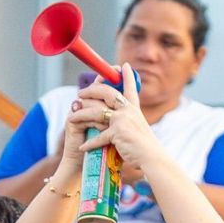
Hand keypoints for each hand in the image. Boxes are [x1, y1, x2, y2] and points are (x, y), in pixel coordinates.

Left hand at [74, 64, 166, 180]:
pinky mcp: (117, 132)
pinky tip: (82, 147)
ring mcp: (122, 120)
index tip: (123, 65)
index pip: (130, 88)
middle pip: (106, 93)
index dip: (127, 76)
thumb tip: (116, 119)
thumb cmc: (144, 147)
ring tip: (71, 118)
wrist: (152, 157)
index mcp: (134, 108)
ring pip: (95, 113)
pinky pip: (98, 136)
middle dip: (91, 91)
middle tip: (80, 93)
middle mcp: (128, 110)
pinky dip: (89, 143)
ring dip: (81, 115)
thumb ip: (128, 121)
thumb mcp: (138, 128)